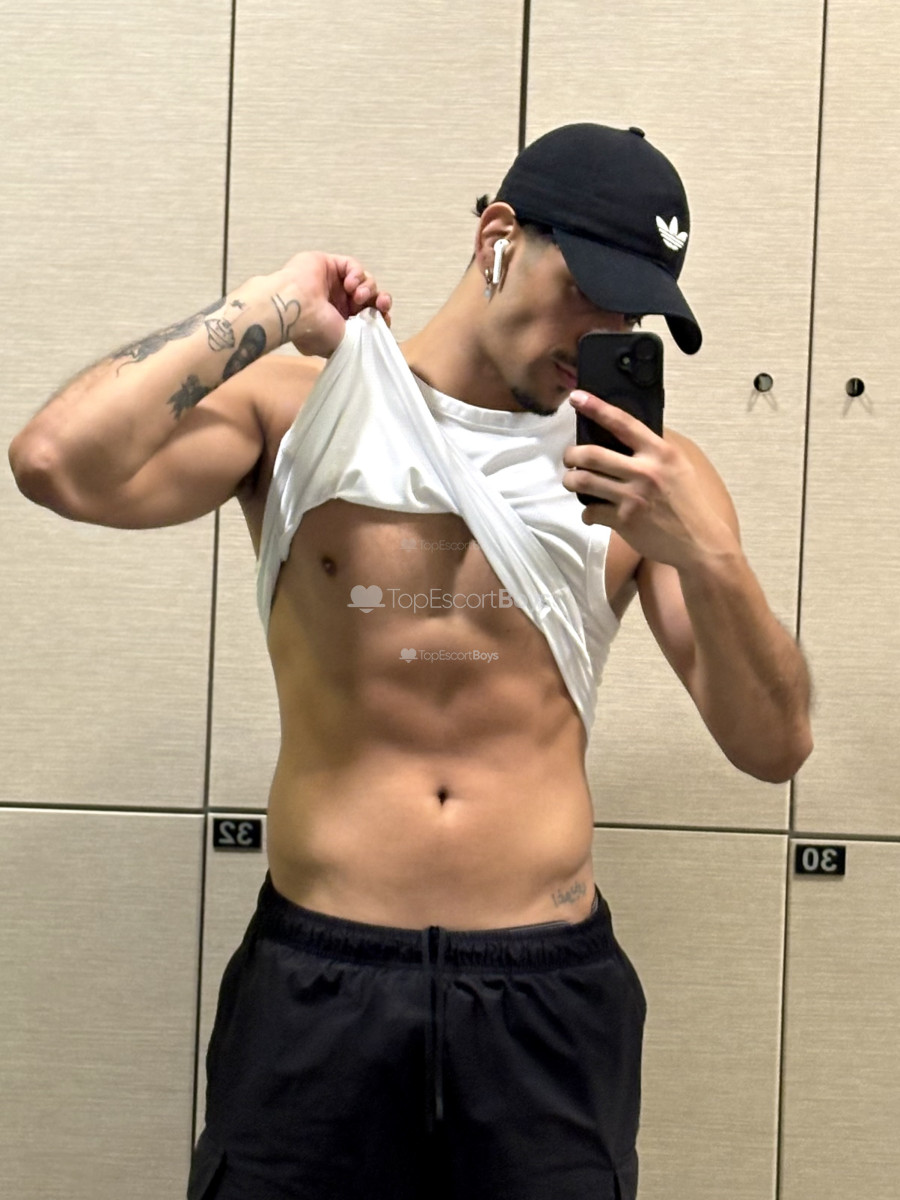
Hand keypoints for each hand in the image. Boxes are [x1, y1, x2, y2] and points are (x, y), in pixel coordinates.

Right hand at [278, 251, 392, 356]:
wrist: (296, 310)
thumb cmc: (315, 331)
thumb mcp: (343, 345)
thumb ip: (360, 341)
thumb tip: (372, 342)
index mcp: (340, 322)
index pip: (369, 316)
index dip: (381, 316)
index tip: (385, 319)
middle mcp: (337, 302)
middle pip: (370, 298)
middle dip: (379, 301)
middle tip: (381, 304)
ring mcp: (332, 283)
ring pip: (363, 281)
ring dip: (367, 288)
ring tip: (357, 296)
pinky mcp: (328, 264)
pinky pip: (351, 265)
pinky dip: (356, 273)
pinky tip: (349, 284)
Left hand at [562, 391, 737, 567]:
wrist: (699, 542)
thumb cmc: (687, 502)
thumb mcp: (678, 467)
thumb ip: (653, 451)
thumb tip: (624, 434)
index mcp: (661, 452)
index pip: (623, 423)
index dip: (596, 407)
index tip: (576, 397)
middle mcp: (645, 471)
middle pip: (591, 454)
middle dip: (571, 455)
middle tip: (569, 458)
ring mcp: (633, 497)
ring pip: (584, 481)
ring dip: (570, 481)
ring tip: (572, 481)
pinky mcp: (624, 521)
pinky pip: (591, 511)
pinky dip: (587, 513)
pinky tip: (592, 513)